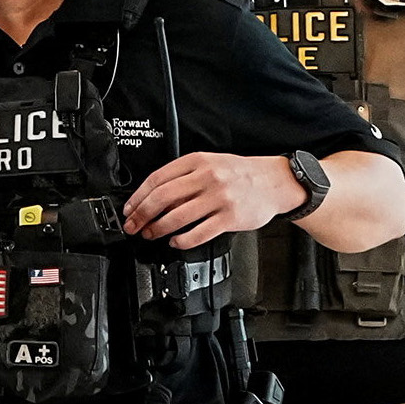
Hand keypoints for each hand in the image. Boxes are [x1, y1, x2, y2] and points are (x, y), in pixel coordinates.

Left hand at [122, 153, 300, 249]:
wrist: (275, 182)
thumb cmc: (240, 174)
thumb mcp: (211, 163)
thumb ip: (184, 176)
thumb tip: (153, 199)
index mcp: (198, 161)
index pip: (158, 178)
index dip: (138, 197)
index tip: (129, 209)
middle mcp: (208, 177)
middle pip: (162, 198)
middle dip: (142, 215)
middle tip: (133, 225)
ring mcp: (219, 198)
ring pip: (177, 217)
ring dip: (158, 229)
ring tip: (151, 234)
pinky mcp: (230, 218)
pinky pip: (198, 233)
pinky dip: (182, 241)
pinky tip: (176, 242)